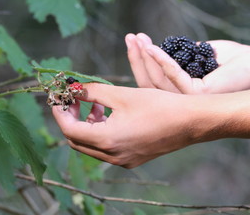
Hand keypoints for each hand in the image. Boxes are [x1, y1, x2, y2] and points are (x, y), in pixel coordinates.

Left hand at [52, 83, 218, 167]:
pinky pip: (105, 148)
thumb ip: (93, 92)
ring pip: (90, 145)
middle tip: (74, 100)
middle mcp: (111, 156)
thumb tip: (73, 89)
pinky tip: (108, 115)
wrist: (190, 122)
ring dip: (86, 124)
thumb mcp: (121, 95)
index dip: (60, 112)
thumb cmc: (158, 105)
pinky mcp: (130, 159)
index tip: (59, 97)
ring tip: (95, 105)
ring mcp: (121, 161)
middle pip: (77, 140)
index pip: (69, 129)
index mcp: (107, 140)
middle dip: (71, 118)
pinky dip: (100, 132)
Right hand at [126, 33, 249, 93]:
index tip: (133, 41)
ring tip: (136, 38)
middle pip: (148, 82)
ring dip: (144, 57)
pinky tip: (150, 46)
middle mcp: (179, 102)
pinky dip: (160, 59)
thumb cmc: (231, 60)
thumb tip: (157, 50)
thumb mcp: (197, 55)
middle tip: (129, 38)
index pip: (152, 81)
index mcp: (178, 95)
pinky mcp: (194, 95)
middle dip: (136, 58)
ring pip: (155, 80)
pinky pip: (172, 75)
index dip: (140, 61)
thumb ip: (178, 56)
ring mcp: (186, 101)